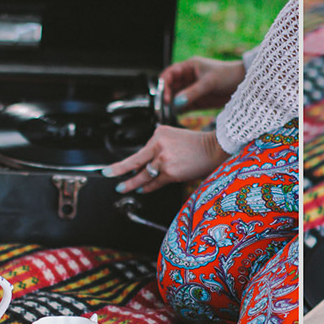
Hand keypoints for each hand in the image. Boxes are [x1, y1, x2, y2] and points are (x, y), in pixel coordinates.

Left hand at [101, 125, 228, 193]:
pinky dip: (148, 187)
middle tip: (107, 174)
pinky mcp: (170, 173)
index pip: (142, 150)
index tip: (119, 165)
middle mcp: (159, 145)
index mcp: (159, 133)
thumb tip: (147, 163)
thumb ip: (160, 146)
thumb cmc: (198, 145)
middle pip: (134, 161)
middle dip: (118, 169)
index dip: (133, 160)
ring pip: (143, 175)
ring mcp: (164, 160)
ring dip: (132, 183)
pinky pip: (155, 183)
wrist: (216, 149)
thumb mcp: (175, 136)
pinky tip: (142, 189)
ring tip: (122, 188)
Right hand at [161, 57, 244, 110]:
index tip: (164, 96)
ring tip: (166, 113)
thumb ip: (192, 92)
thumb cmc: (227, 75)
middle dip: (166, 96)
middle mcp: (189, 78)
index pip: (170, 74)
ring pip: (177, 97)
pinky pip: (185, 106)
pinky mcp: (199, 101)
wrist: (243, 84)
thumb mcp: (209, 83)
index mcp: (189, 67)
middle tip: (163, 107)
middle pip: (171, 87)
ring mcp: (193, 90)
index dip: (164, 84)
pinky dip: (180, 110)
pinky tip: (175, 115)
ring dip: (171, 105)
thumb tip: (176, 102)